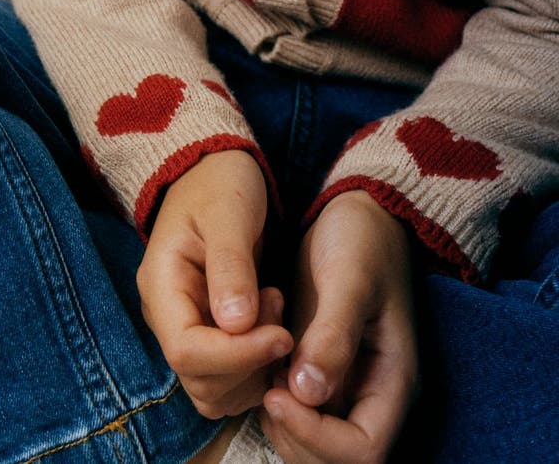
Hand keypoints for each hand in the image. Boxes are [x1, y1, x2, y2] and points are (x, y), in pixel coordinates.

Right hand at [137, 150, 292, 417]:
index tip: (282, 333)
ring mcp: (186, 327)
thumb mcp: (228, 213)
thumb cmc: (220, 183)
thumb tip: (236, 325)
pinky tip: (271, 319)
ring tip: (275, 308)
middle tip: (277, 309)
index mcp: (161, 286)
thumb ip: (231, 266)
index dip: (238, 355)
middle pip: (201, 381)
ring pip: (217, 391)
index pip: (188, 352)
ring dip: (256, 366)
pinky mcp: (208, 334)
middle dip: (250, 361)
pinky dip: (258, 364)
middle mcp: (167, 317)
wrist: (214, 171)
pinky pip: (231, 378)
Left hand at [260, 190, 417, 462]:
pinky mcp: (318, 369)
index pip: (363, 451)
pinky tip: (257, 353)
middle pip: (334, 459)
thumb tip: (307, 393)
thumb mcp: (349, 279)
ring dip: (279, 418)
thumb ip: (332, 336)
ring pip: (309, 440)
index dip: (316, 436)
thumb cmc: (362, 239)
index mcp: (393, 382)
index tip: (275, 392)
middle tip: (262, 384)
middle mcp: (370, 394)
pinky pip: (294, 407)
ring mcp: (344, 385)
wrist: (359, 211)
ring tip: (259, 363)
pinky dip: (270, 395)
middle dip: (294, 434)